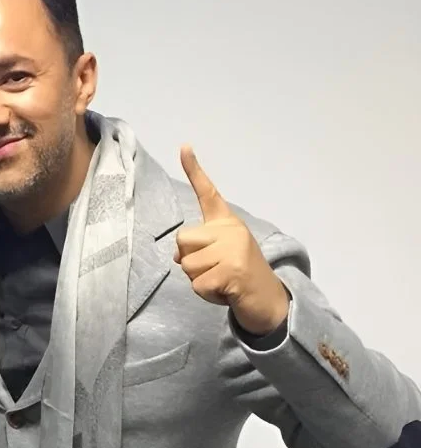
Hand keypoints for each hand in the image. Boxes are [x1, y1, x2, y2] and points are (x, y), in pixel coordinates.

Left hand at [173, 145, 289, 334]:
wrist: (268, 302)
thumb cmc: (237, 277)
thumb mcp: (218, 256)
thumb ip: (197, 249)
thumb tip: (178, 256)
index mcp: (226, 223)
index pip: (208, 193)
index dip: (194, 169)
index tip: (184, 146)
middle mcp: (231, 230)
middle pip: (182, 241)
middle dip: (190, 261)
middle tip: (215, 270)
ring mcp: (233, 250)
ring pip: (187, 265)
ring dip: (199, 280)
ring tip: (221, 281)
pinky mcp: (232, 271)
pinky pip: (196, 284)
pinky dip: (206, 294)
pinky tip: (225, 292)